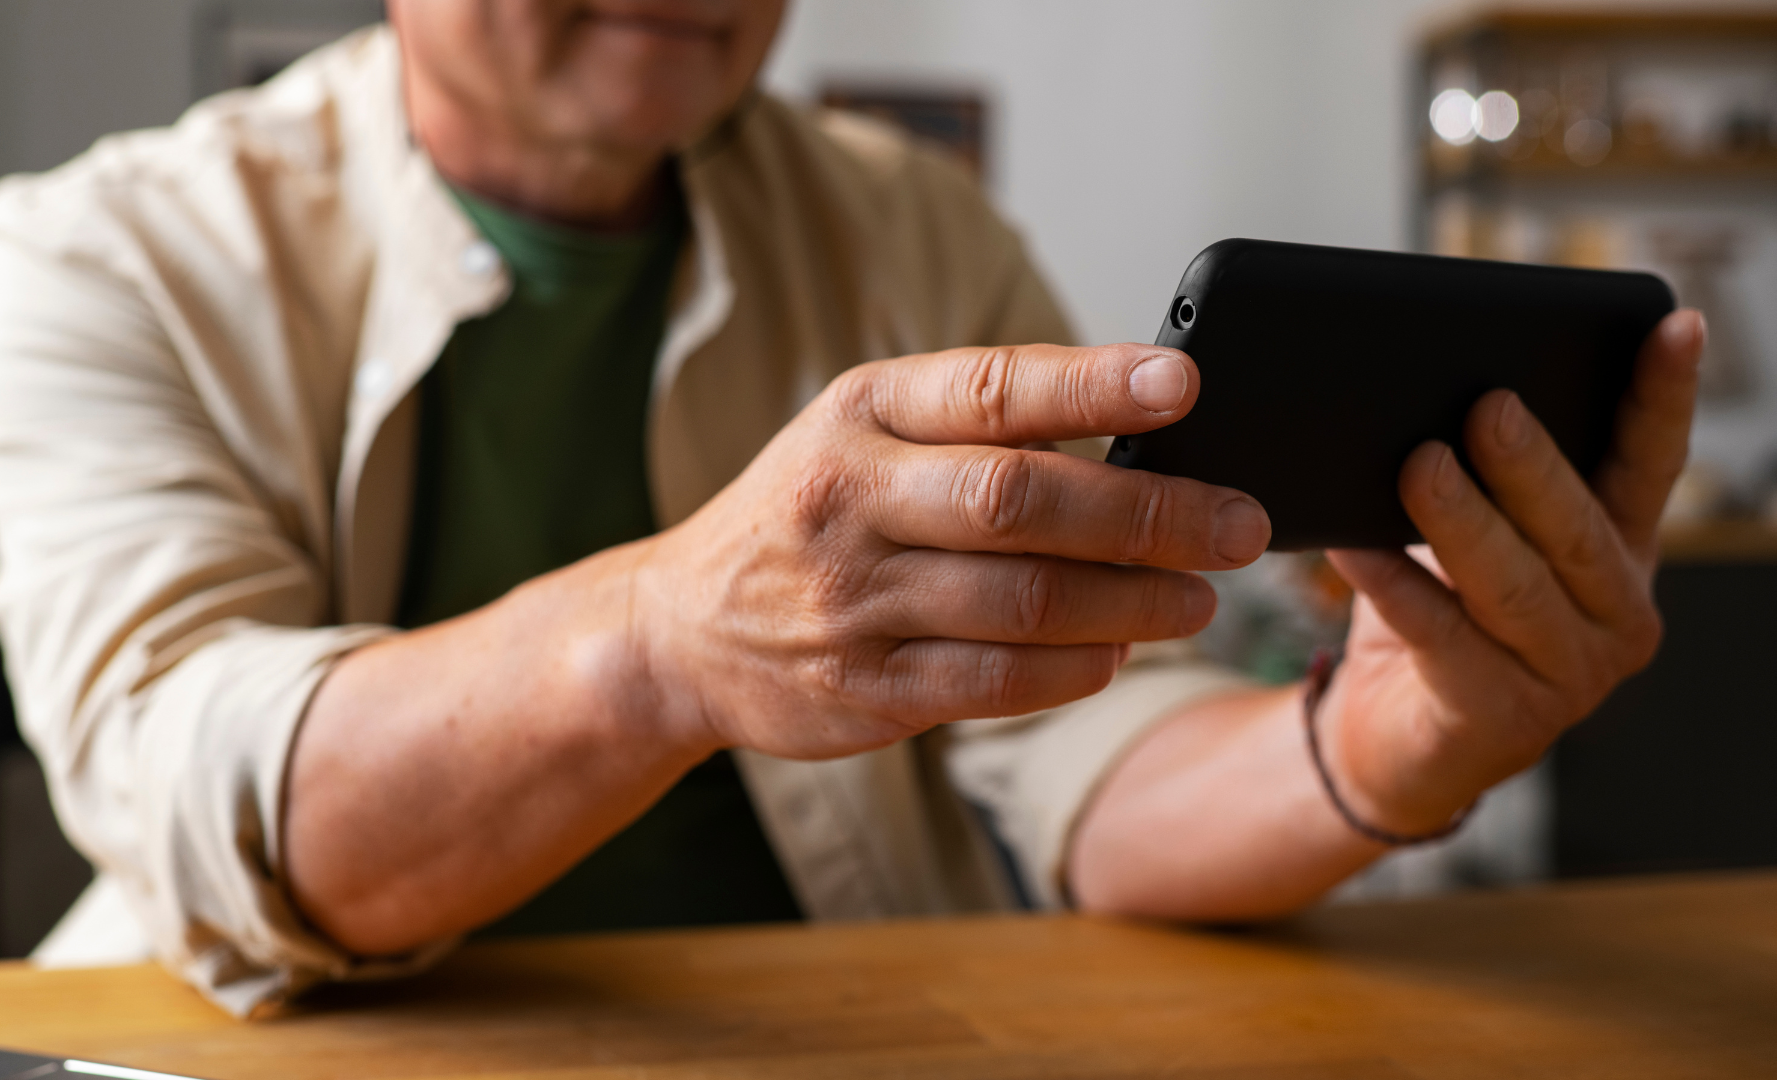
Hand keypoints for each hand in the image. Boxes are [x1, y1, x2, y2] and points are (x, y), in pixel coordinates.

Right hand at [629, 342, 1271, 760]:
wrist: (680, 629)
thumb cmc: (806, 514)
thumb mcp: (859, 436)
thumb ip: (973, 427)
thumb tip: (1134, 430)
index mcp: (858, 413)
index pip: (991, 388)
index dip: (1093, 383)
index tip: (1183, 383)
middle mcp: (848, 498)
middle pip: (1023, 501)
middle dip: (1150, 514)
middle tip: (1239, 523)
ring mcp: (852, 599)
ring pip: (1024, 601)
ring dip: (1132, 601)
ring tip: (1198, 597)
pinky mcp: (864, 686)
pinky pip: (995, 679)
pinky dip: (1073, 669)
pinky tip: (1117, 653)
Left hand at [1319, 310, 1706, 833]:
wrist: (1386, 735)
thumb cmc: (1430, 612)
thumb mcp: (1464, 537)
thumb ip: (1475, 478)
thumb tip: (1429, 393)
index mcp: (1617, 549)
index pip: (1650, 462)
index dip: (1665, 394)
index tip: (1676, 326)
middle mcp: (1614, 611)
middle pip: (1575, 526)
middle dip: (1531, 464)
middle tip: (1487, 406)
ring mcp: (1570, 673)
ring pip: (1513, 583)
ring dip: (1461, 521)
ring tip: (1418, 466)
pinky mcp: (1503, 717)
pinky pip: (1441, 634)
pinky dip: (1394, 583)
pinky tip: (1353, 545)